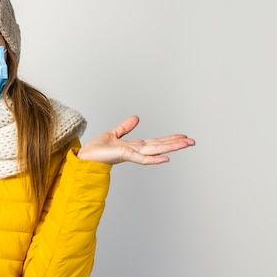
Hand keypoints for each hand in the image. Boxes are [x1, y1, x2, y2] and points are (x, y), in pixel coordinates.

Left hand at [77, 116, 194, 164]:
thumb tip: (137, 118)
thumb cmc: (96, 149)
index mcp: (134, 146)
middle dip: (176, 143)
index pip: (155, 141)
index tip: (183, 137)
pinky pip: (142, 158)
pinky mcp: (124, 155)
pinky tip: (166, 158)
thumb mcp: (113, 134)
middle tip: (193, 141)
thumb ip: (125, 127)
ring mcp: (131, 154)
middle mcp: (135, 150)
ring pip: (155, 150)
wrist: (84, 156)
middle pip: (159, 145)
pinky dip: (154, 158)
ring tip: (185, 145)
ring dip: (171, 147)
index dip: (169, 139)